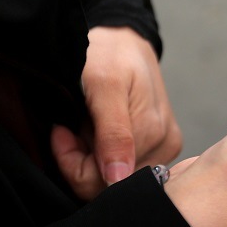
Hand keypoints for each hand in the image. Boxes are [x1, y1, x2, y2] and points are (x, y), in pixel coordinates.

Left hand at [51, 26, 181, 199]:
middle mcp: (166, 146)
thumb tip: (118, 178)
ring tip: (88, 123)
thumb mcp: (104, 85)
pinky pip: (125, 168)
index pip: (104, 182)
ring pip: (115, 179)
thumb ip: (113, 133)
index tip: (61, 131)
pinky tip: (100, 130)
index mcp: (155, 134)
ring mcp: (165, 148)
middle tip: (71, 127)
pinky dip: (102, 153)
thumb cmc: (111, 54)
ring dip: (92, 156)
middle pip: (112, 185)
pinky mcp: (162, 146)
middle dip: (82, 160)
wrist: (124, 41)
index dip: (73, 162)